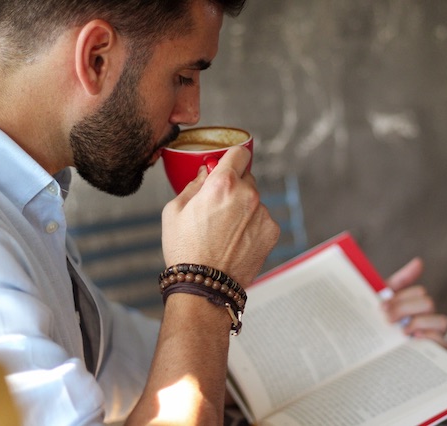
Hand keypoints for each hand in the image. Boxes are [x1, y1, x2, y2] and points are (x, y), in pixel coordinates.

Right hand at [161, 146, 279, 286]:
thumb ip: (194, 184)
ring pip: (254, 201)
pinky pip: (262, 219)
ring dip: (244, 208)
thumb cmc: (186, 251)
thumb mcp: (174, 211)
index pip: (240, 152)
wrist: (205, 286)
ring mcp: (263, 213)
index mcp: (222, 184)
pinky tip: (236, 241)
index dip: (232, 157)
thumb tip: (206, 173)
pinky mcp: (272, 231)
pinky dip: (252, 226)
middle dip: (234, 186)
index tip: (228, 163)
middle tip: (218, 206)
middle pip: (247, 177)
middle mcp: (248, 195)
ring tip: (225, 231)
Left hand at [381, 257, 446, 347]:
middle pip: (428, 303)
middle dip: (405, 309)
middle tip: (387, 319)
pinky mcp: (435, 351)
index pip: (418, 291)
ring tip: (401, 330)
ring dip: (419, 323)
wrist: (368, 350)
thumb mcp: (384, 300)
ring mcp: (433, 334)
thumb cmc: (378, 322)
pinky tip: (413, 339)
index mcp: (414, 303)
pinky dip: (430, 339)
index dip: (401, 297)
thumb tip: (419, 262)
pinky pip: (444, 342)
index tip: (382, 306)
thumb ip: (401, 280)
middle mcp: (427, 316)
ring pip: (441, 321)